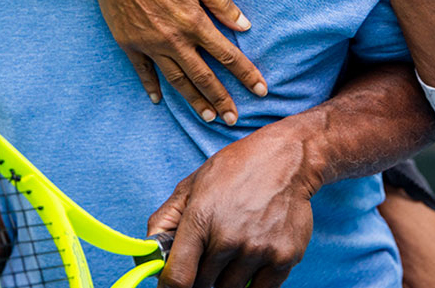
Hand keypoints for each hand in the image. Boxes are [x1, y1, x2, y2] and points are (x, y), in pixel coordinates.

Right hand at [90, 0, 266, 125]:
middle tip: (234, 119)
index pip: (227, 55)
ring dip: (194, 100)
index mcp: (194, 21)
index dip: (246, 74)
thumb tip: (244, 25)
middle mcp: (173, 39)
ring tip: (207, 117)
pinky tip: (158, 100)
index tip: (261, 90)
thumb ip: (221, 1)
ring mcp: (150, 44)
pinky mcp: (129, 43)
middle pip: (203, 76)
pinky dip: (151, 87)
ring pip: (177, 79)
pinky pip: (143, 71)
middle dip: (221, 99)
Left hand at [148, 118, 316, 287]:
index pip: (177, 278)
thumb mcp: (193, 184)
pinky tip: (253, 256)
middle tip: (210, 253)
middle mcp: (228, 238)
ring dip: (227, 278)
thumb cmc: (236, 168)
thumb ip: (166, 219)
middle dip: (201, 275)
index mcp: (200, 218)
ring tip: (234, 248)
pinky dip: (253, 281)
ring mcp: (257, 250)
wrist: (287, 159)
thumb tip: (148, 253)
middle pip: (203, 286)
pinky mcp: (283, 258)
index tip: (171, 286)